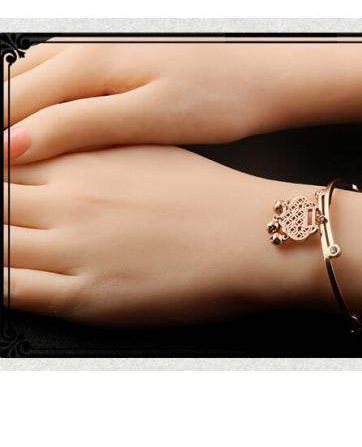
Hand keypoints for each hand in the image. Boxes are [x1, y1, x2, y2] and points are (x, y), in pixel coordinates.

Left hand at [3, 145, 328, 324]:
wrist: (252, 235)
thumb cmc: (212, 195)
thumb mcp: (149, 153)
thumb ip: (95, 152)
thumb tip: (61, 151)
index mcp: (87, 160)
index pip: (4, 157)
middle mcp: (71, 200)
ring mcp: (75, 248)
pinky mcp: (87, 295)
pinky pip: (10, 289)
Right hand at [4, 40, 300, 163]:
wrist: (265, 75)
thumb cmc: (220, 96)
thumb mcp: (150, 117)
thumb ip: (80, 126)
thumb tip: (13, 145)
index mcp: (90, 62)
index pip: (12, 101)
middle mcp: (89, 49)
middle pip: (15, 87)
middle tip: (2, 170)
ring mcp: (105, 52)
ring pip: (36, 80)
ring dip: (16, 113)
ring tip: (13, 154)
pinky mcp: (122, 63)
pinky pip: (64, 79)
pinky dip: (45, 103)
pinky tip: (52, 127)